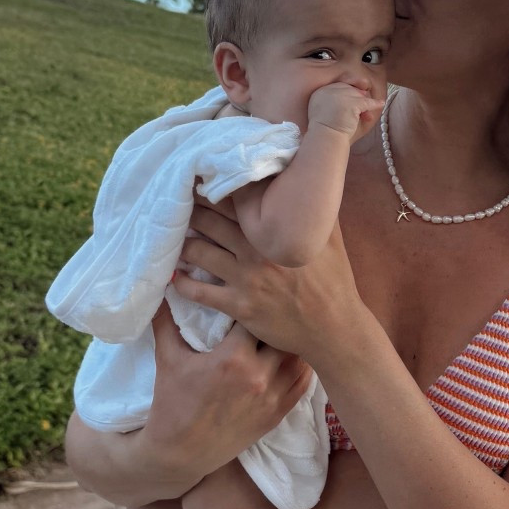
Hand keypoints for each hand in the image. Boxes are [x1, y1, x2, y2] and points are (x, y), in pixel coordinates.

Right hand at [141, 300, 311, 474]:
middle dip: (278, 323)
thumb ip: (166, 320)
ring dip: (293, 343)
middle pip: (283, 335)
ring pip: (298, 358)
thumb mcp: (168, 359)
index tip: (252, 297)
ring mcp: (272, 397)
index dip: (254, 304)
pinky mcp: (278, 414)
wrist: (181, 453)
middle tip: (275, 311)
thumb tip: (161, 286)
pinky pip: (303, 384)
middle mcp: (258, 376)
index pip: (255, 317)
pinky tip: (297, 355)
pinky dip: (301, 367)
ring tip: (290, 330)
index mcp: (232, 358)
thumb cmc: (172, 404)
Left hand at [174, 199, 361, 362]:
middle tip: (176, 205)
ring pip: (199, 252)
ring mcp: (245, 279)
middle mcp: (254, 250)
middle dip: (191, 212)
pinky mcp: (239, 306)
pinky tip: (174, 278)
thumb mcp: (330, 237)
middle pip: (210, 222)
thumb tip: (306, 182)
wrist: (334, 327)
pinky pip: (200, 293)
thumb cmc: (334, 280)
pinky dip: (183, 284)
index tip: (199, 181)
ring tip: (173, 238)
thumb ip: (315, 210)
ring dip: (183, 244)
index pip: (235, 201)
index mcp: (274, 230)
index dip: (213, 189)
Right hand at [307, 81, 382, 144]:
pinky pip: (367, 102)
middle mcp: (329, 90)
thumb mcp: (327, 112)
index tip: (353, 102)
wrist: (325, 139)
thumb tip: (360, 92)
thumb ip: (337, 101)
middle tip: (362, 110)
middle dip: (357, 98)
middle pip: (349, 88)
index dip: (348, 94)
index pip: (339, 86)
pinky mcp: (352, 103)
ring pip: (358, 95)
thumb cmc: (327, 131)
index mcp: (320, 92)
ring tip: (366, 116)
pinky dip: (375, 104)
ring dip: (363, 105)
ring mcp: (341, 95)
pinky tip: (381, 104)